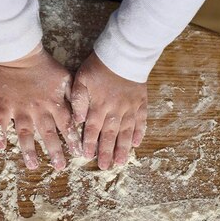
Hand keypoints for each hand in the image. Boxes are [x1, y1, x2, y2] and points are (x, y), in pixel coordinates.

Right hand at [0, 46, 81, 170]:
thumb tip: (81, 116)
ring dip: (28, 151)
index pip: (66, 125)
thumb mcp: (66, 77)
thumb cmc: (44, 65)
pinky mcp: (4, 106)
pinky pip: (1, 124)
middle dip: (54, 151)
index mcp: (54, 103)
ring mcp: (19, 110)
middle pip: (47, 134)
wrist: (19, 54)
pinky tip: (0, 148)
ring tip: (33, 165)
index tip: (78, 154)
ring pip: (24, 134)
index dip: (72, 140)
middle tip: (59, 167)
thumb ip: (74, 97)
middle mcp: (37, 110)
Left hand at [70, 52, 146, 169]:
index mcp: (99, 106)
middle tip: (105, 167)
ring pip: (126, 132)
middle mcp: (115, 111)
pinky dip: (140, 132)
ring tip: (121, 162)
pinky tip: (137, 143)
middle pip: (110, 135)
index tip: (87, 157)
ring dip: (123, 148)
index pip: (92, 129)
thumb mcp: (81, 79)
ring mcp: (130, 108)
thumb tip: (77, 120)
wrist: (125, 53)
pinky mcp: (141, 103)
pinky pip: (141, 121)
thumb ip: (78, 100)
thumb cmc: (98, 67)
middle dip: (106, 152)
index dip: (90, 144)